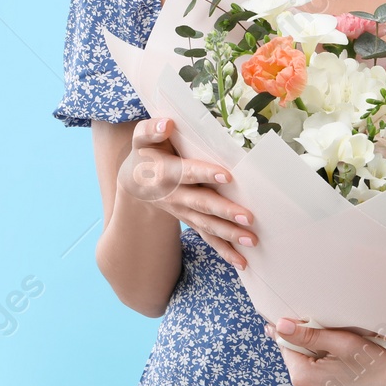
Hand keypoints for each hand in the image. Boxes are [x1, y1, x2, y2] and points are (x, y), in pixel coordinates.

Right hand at [118, 117, 255, 269]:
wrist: (134, 182)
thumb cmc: (145, 153)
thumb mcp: (142, 139)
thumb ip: (151, 129)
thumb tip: (167, 124)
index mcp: (165, 173)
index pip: (187, 172)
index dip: (205, 173)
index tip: (227, 175)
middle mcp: (175, 196)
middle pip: (202, 204)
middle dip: (225, 212)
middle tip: (248, 218)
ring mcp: (183, 211)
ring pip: (206, 225)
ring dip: (229, 234)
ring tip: (251, 241)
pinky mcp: (190, 221)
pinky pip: (207, 237)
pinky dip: (223, 250)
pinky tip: (241, 262)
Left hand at [264, 318, 385, 385]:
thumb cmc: (374, 362)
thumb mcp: (342, 342)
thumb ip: (307, 334)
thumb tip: (279, 326)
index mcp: (304, 378)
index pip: (287, 348)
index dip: (287, 334)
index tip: (276, 323)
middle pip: (296, 366)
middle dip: (301, 352)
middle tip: (314, 338)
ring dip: (304, 372)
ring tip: (311, 358)